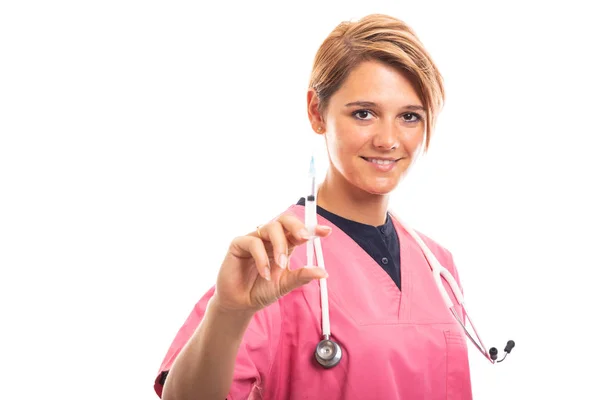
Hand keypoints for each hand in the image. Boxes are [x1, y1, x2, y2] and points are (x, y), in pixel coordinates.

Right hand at [212, 213, 331, 313]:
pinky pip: (253, 242)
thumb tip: (324, 272)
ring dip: (280, 245)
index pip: (298, 231)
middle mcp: (269, 239)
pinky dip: (262, 258)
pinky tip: (265, 273)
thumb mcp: (286, 284)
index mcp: (284, 245)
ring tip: (282, 265)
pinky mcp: (238, 244)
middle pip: (284, 219)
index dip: (312, 228)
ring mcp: (254, 239)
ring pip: (270, 227)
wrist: (240, 304)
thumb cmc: (262, 290)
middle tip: (305, 238)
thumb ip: (303, 276)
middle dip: (296, 225)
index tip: (326, 231)